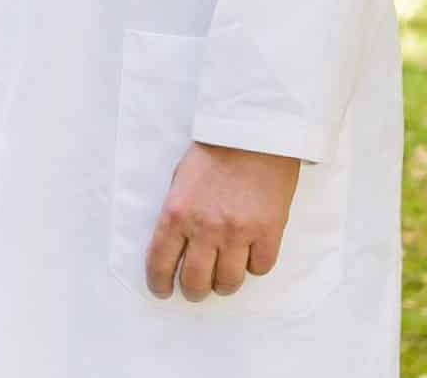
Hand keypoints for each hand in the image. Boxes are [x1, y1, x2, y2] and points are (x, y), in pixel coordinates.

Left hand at [144, 140, 299, 301]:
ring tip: (222, 279)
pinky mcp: (268, 232)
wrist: (253, 135)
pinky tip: (250, 255)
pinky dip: (254, 266)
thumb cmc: (213, 154)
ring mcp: (238, 232)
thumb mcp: (179, 180)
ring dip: (223, 285)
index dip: (158, 282)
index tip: (161, 290)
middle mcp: (204, 228)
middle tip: (194, 290)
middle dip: (192, 291)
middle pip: (195, 281)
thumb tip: (175, 247)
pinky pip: (260, 268)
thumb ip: (177, 214)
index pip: (160, 262)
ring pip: (228, 282)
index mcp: (176, 213)